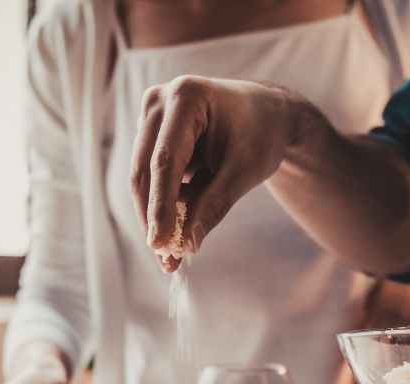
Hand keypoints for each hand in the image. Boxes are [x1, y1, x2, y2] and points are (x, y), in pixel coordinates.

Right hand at [129, 76, 304, 271]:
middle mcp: (159, 101)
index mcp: (186, 97)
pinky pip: (150, 178)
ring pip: (142, 177)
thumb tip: (187, 244)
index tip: (160, 244)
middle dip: (152, 217)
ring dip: (155, 217)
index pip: (165, 161)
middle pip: (144, 170)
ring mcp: (151, 116)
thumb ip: (214, 205)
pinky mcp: (151, 135)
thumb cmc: (261, 134)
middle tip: (164, 258)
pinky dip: (161, 207)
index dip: (160, 206)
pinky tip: (174, 234)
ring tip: (172, 256)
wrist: (266, 114)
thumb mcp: (244, 172)